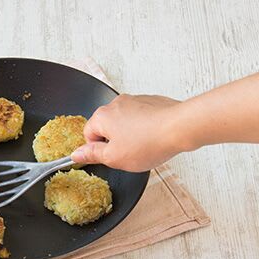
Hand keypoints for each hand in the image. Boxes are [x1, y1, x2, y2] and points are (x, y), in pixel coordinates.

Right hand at [71, 94, 186, 171]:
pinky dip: (144, 127)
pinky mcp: (151, 101)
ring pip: (124, 122)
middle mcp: (116, 103)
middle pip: (106, 127)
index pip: (88, 134)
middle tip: (128, 154)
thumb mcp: (114, 157)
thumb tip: (76, 154)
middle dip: (115, 141)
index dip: (98, 150)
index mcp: (102, 116)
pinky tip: (154, 138)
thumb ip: (92, 155)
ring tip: (144, 146)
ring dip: (130, 134)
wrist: (181, 127)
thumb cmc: (149, 142)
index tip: (110, 158)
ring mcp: (135, 100)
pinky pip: (141, 117)